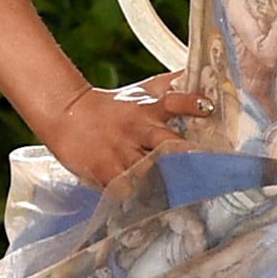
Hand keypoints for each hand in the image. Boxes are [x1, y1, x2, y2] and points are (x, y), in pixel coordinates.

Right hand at [40, 71, 210, 183]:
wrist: (69, 114)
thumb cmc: (114, 106)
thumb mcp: (144, 91)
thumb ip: (172, 84)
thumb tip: (199, 70)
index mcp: (150, 110)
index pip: (174, 101)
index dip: (191, 104)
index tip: (207, 108)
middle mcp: (139, 130)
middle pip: (165, 142)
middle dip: (184, 155)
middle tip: (207, 169)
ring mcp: (122, 151)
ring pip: (147, 170)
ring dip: (164, 181)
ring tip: (186, 197)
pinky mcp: (105, 170)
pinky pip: (125, 189)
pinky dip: (138, 198)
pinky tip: (153, 207)